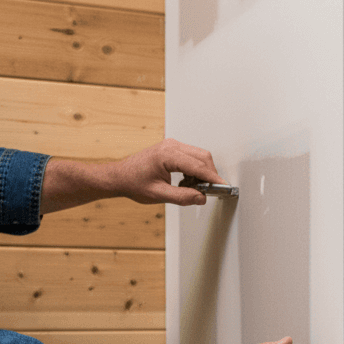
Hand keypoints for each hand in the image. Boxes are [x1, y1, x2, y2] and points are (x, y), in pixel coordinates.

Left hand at [109, 138, 226, 206]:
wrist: (120, 177)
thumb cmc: (134, 183)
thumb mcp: (159, 195)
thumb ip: (182, 197)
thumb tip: (201, 197)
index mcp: (167, 154)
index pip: (197, 166)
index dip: (212, 178)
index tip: (223, 187)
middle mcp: (171, 146)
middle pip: (203, 157)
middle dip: (210, 174)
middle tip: (210, 191)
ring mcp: (172, 145)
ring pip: (199, 156)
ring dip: (203, 173)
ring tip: (194, 188)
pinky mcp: (172, 149)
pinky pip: (192, 157)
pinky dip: (196, 170)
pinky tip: (188, 182)